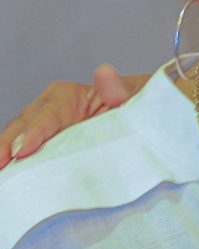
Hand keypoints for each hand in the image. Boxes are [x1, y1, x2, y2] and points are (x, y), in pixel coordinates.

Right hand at [0, 66, 145, 169]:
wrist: (135, 115)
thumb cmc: (132, 106)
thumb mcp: (130, 97)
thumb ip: (116, 90)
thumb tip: (104, 72)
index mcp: (65, 96)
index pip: (46, 116)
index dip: (34, 134)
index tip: (24, 152)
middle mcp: (46, 107)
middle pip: (22, 128)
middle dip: (7, 147)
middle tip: (1, 167)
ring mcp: (39, 125)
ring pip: (15, 139)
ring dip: (4, 155)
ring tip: (1, 175)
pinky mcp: (40, 141)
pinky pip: (20, 150)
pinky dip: (11, 162)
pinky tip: (6, 176)